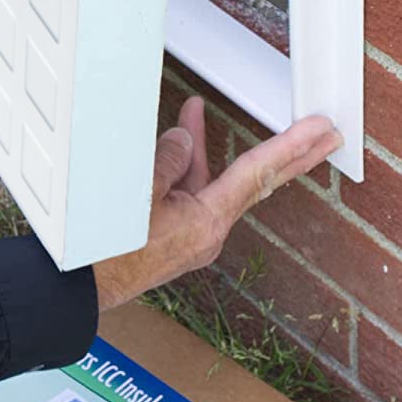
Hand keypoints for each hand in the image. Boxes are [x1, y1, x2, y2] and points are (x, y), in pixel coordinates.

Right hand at [91, 97, 340, 311]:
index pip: (256, 174)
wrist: (79, 287)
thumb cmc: (106, 247)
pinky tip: (170, 151)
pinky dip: (186, 170)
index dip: (291, 147)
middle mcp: (207, 233)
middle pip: (253, 184)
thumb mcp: (138, 190)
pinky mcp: (172, 240)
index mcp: (206, 222)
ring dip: (209, 149)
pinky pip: (190, 196)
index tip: (320, 131)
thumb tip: (184, 143)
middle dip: (288, 155)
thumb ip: (169, 160)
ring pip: (212, 185)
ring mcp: (191, 238)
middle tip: (322, 135)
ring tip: (194, 113)